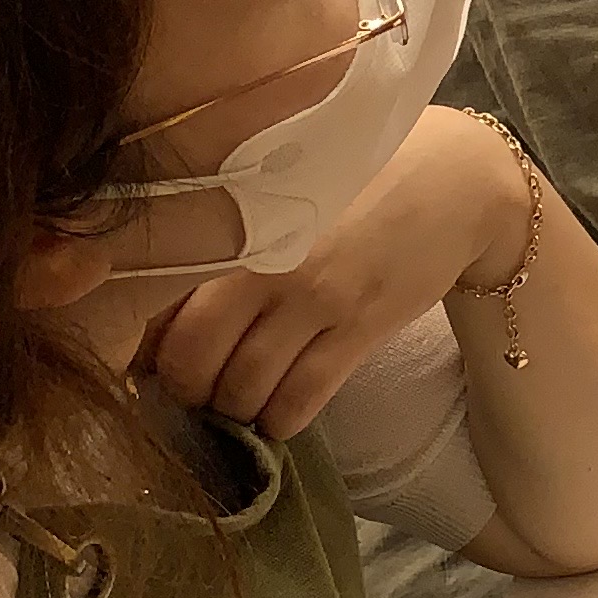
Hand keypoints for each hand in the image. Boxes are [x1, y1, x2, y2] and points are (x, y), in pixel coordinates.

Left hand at [139, 109, 529, 435]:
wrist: (455, 180)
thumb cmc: (355, 178)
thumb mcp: (279, 192)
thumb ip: (221, 236)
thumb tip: (157, 305)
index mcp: (233, 223)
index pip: (157, 303)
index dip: (142, 346)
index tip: (148, 360)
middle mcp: (264, 263)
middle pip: (191, 359)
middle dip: (185, 391)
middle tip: (194, 391)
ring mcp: (316, 299)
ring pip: (245, 387)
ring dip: (234, 410)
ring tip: (238, 403)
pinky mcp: (361, 328)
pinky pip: (303, 397)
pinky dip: (281, 419)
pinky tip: (278, 416)